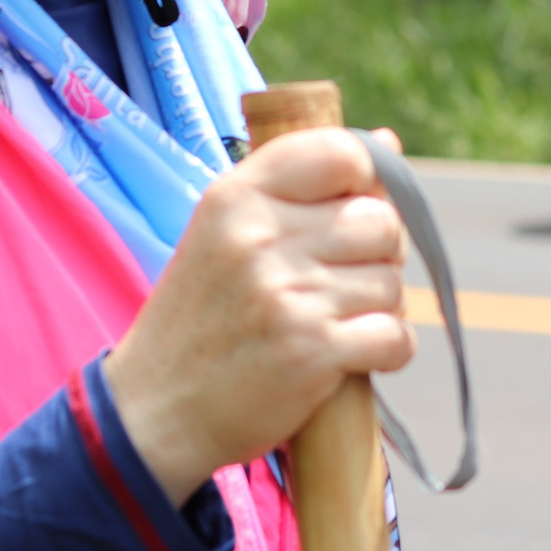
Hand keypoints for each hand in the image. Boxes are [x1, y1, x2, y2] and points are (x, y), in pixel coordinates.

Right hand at [104, 128, 412, 503]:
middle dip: (379, 255)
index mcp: (237, 197)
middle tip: (344, 281)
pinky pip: (396, 336)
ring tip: (334, 322)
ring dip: (379, 308)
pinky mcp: (312, 351)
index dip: (368, 181)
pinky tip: (354, 356)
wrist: (154, 411)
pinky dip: (388, 351)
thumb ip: (303, 186)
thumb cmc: (201, 318)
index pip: (342, 152)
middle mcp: (260, 238)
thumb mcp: (226, 234)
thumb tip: (389, 140)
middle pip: (382, 221)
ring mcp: (287, 295)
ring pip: (391, 282)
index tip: (351, 213)